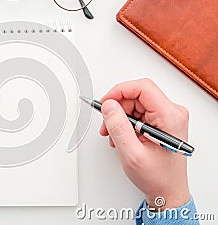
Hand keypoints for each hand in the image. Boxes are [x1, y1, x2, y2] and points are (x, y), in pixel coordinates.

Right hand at [99, 79, 189, 209]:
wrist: (167, 190)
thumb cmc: (158, 177)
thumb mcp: (132, 154)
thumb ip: (119, 127)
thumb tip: (109, 106)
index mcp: (170, 117)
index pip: (143, 88)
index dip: (120, 91)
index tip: (105, 102)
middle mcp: (172, 113)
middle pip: (137, 95)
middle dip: (117, 108)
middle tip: (107, 124)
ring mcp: (168, 116)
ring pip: (135, 103)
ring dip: (120, 117)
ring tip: (113, 134)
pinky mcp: (161, 121)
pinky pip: (138, 112)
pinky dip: (126, 122)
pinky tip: (122, 136)